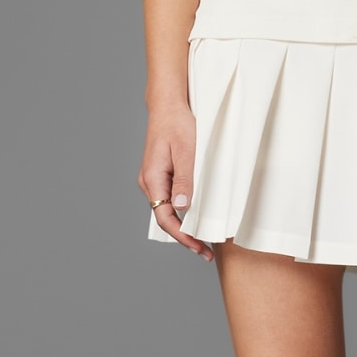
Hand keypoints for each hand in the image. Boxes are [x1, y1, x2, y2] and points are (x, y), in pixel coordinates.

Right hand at [139, 105, 212, 260]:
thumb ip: (184, 180)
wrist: (168, 105)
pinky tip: (196, 216)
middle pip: (165, 218)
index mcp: (152, 179)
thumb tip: (183, 207)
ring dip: (184, 225)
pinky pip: (170, 198)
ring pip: (168, 209)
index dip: (182, 237)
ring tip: (204, 237)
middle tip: (206, 251)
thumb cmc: (177, 123)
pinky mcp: (161, 174)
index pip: (165, 218)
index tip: (199, 248)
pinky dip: (183, 211)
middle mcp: (149, 182)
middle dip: (185, 236)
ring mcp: (154, 179)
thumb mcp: (186, 152)